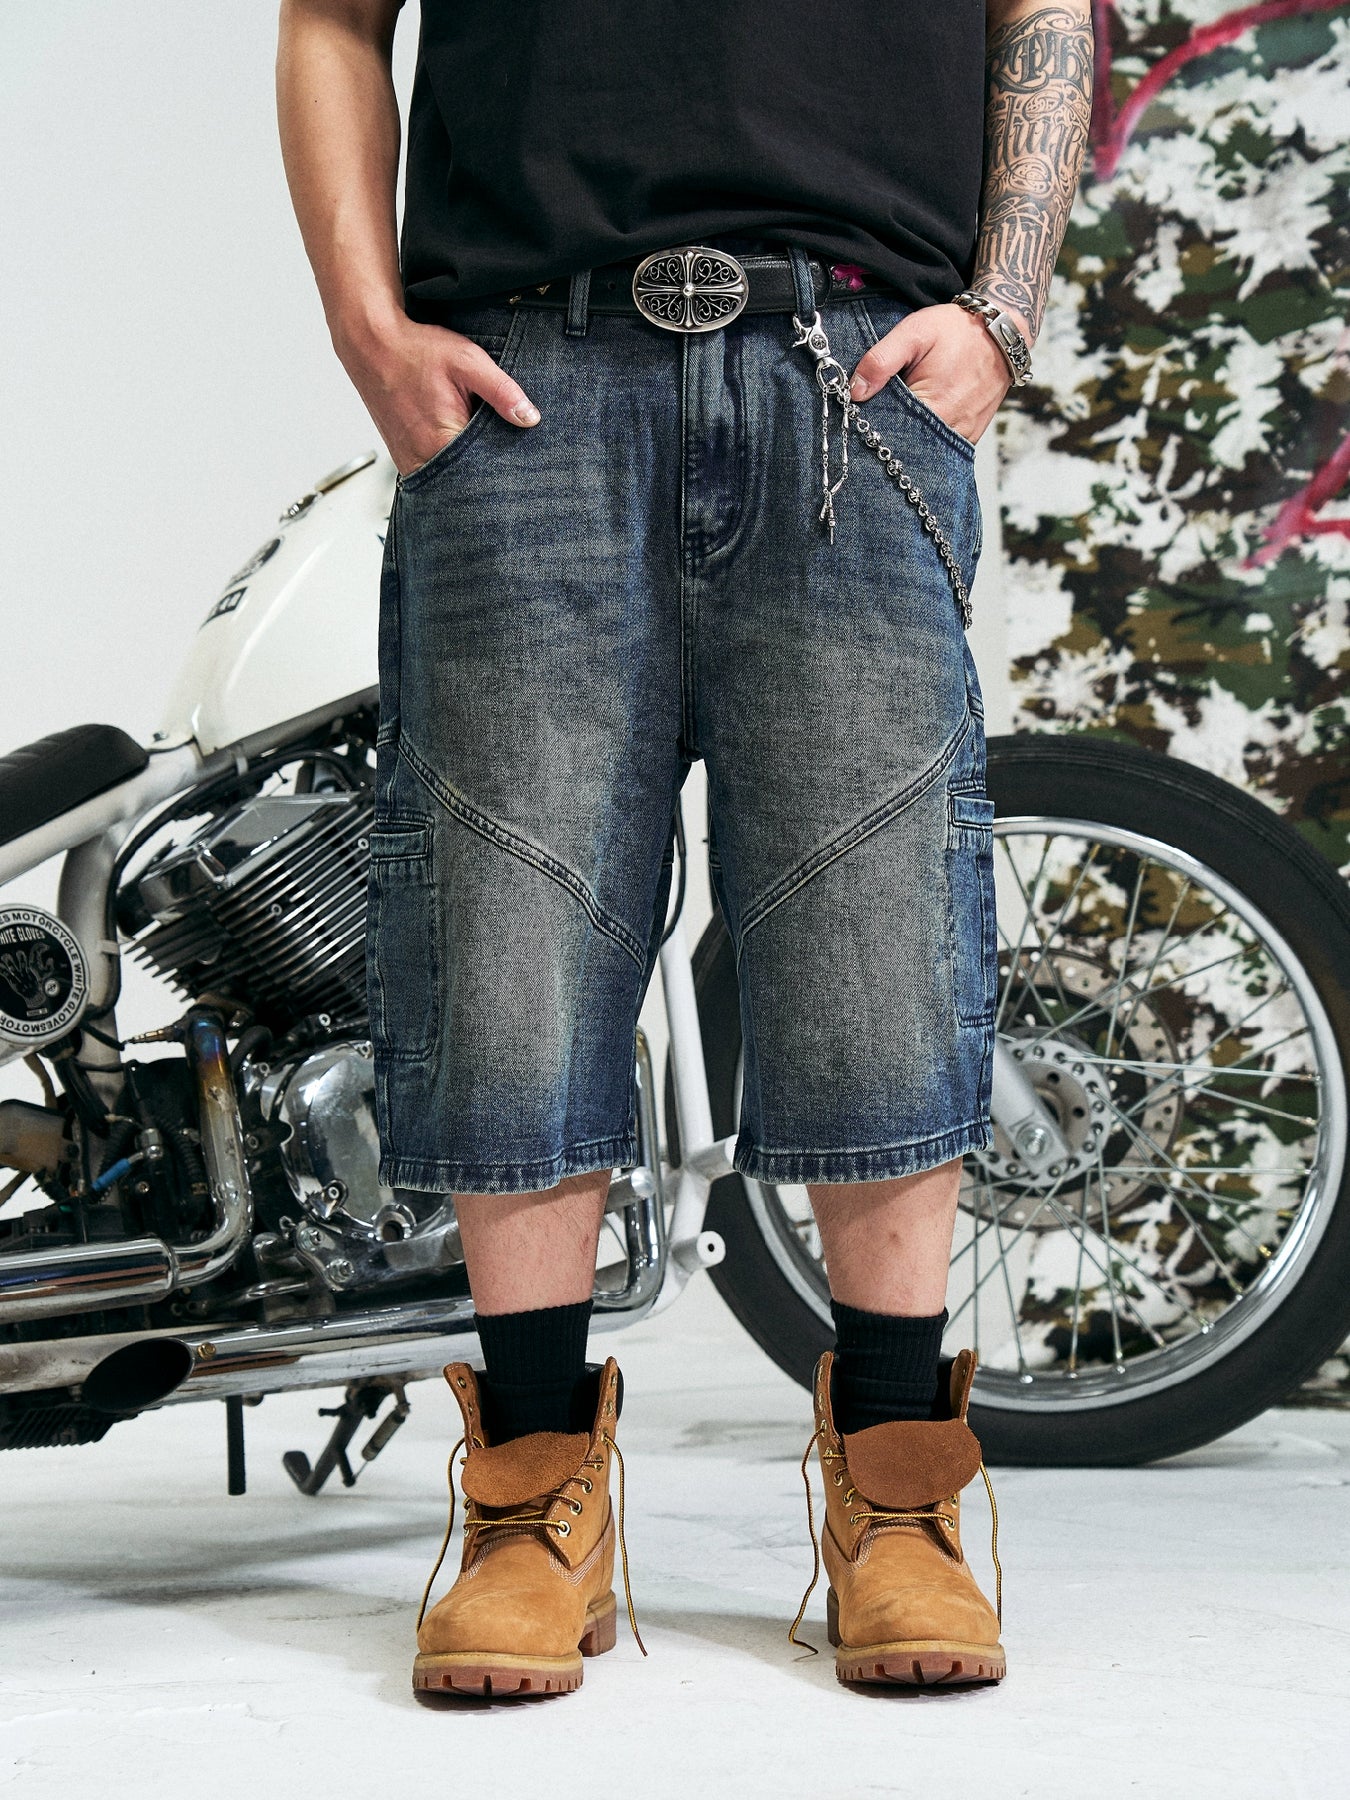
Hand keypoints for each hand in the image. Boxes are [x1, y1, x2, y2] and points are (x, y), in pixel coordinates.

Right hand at [336, 309, 540, 476]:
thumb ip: (502, 392)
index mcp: (442, 443)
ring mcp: (410, 462)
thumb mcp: (468, 362)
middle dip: (489, 469)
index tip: (518, 456)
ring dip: (468, 466)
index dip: (506, 465)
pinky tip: (457, 443)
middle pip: (469, 481)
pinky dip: (450, 462)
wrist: (371, 344)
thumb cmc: (414, 351)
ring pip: (452, 479)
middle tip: (500, 448)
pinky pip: (435, 471)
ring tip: (476, 443)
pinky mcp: (404, 458)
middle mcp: (423, 460)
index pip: (488, 474)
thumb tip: (531, 418)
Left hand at [848, 303, 1027, 445]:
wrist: (1003, 332)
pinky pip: (939, 446)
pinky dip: (925, 437)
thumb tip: (854, 392)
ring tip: (897, 416)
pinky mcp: (970, 436)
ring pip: (923, 448)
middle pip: (904, 446)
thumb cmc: (958, 329)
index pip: (888, 432)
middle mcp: (949, 430)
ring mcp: (962, 437)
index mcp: (933, 408)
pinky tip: (915, 420)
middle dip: (886, 433)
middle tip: (874, 414)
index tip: (858, 413)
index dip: (870, 424)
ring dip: (907, 437)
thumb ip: (881, 360)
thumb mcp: (914, 332)